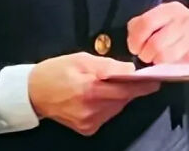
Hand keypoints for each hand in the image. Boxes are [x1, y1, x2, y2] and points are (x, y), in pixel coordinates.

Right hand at [28, 53, 158, 136]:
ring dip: (118, 97)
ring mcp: (89, 121)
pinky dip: (108, 106)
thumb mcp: (81, 59)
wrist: (32, 94)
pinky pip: (107, 115)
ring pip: (116, 108)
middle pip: (123, 99)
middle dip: (129, 88)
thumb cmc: (57, 71)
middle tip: (130, 78)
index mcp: (91, 89)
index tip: (156, 81)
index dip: (143, 85)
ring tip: (106, 86)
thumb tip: (130, 69)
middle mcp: (92, 109)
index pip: (126, 89)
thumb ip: (108, 65)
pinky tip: (97, 97)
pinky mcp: (87, 129)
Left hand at [127, 2, 188, 65]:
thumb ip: (142, 24)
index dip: (135, 39)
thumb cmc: (179, 30)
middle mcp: (183, 21)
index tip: (135, 47)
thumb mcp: (163, 19)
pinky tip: (170, 64)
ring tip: (158, 60)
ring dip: (156, 62)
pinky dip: (168, 68)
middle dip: (145, 54)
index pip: (146, 23)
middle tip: (147, 56)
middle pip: (154, 44)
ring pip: (163, 57)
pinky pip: (174, 66)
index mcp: (170, 10)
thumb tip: (133, 40)